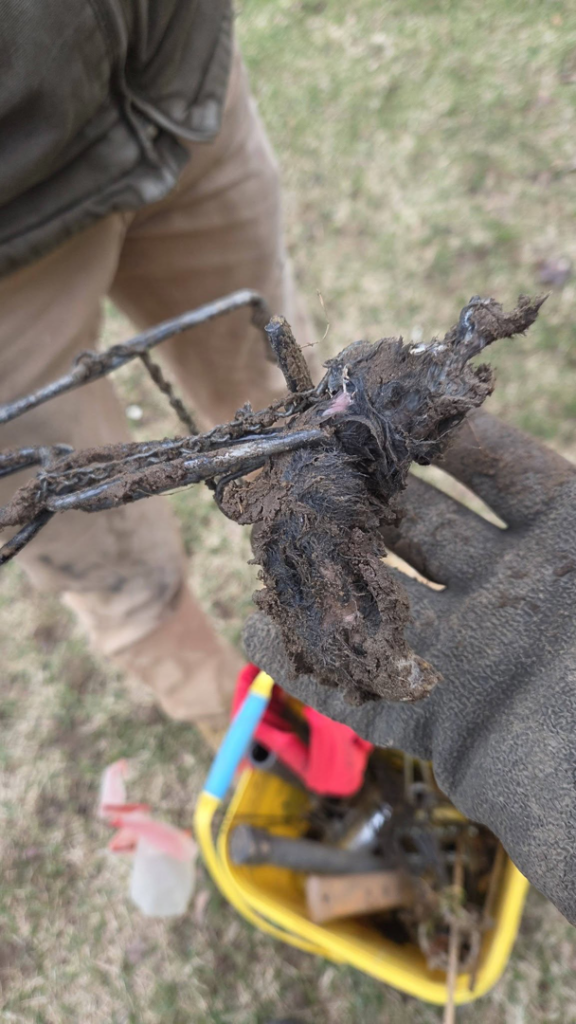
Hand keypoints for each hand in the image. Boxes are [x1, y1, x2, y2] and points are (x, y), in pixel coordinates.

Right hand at [244, 410, 575, 922]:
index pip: (507, 474)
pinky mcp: (444, 730)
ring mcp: (476, 660)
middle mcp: (517, 597)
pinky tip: (259, 631)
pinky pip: (367, 692)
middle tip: (305, 464)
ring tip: (268, 534)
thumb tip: (487, 418)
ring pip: (386, 603)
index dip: (455, 437)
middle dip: (367, 493)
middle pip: (427, 527)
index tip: (395, 408)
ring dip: (327, 571)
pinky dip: (312, 665)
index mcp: (571, 550)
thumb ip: (567, 506)